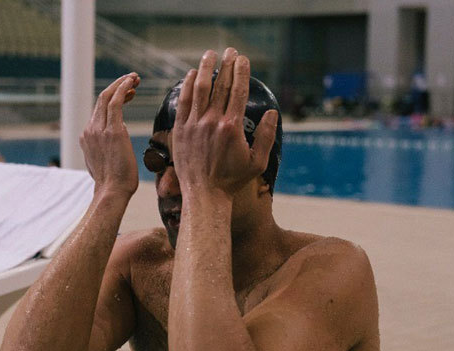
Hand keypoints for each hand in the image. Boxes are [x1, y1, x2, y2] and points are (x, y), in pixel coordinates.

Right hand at [80, 73, 139, 196]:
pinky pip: (116, 102)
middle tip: (133, 80)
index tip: (129, 94)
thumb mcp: (105, 162)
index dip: (115, 98)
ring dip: (122, 84)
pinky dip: (123, 89)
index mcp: (87, 137)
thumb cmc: (115, 184)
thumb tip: (116, 139)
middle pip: (102, 99)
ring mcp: (99, 130)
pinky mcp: (112, 131)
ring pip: (107, 97)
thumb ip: (107, 147)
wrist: (112, 192)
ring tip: (135, 78)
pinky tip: (132, 82)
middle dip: (117, 86)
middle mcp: (90, 130)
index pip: (100, 110)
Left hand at [172, 48, 277, 196]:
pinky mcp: (180, 130)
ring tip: (209, 54)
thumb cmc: (232, 180)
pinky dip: (188, 86)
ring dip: (205, 69)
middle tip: (229, 51)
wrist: (204, 195)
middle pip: (220, 85)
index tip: (242, 59)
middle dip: (226, 65)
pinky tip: (192, 75)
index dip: (241, 72)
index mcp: (232, 127)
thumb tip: (273, 114)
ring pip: (200, 89)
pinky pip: (183, 102)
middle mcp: (212, 122)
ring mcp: (194, 125)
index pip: (238, 91)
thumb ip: (267, 137)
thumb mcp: (258, 162)